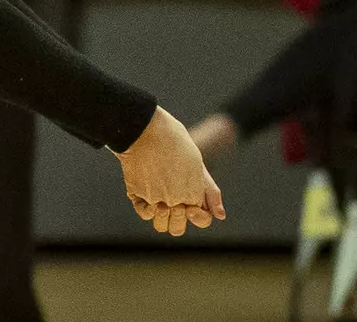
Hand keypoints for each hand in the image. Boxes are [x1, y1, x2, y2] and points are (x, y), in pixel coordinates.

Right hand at [115, 107, 225, 235]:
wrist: (145, 127)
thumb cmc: (174, 140)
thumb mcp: (197, 163)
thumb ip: (209, 191)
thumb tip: (220, 216)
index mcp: (193, 192)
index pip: (202, 221)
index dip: (199, 215)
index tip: (191, 202)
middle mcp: (174, 200)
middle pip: (178, 229)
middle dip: (178, 219)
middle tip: (174, 200)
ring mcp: (154, 198)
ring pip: (160, 225)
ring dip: (161, 217)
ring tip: (159, 198)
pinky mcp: (136, 193)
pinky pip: (144, 213)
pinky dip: (146, 207)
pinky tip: (149, 192)